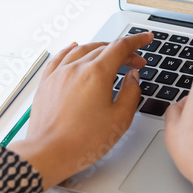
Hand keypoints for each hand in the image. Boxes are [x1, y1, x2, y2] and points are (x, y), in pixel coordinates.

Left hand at [8, 32, 151, 189]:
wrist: (49, 153)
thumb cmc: (82, 141)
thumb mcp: (119, 119)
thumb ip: (131, 93)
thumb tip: (132, 77)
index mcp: (96, 74)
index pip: (121, 47)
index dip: (137, 41)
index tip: (146, 39)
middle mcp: (76, 68)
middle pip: (103, 48)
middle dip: (123, 51)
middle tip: (135, 61)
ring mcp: (59, 73)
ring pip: (82, 49)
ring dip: (100, 49)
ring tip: (111, 56)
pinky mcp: (47, 82)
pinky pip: (60, 57)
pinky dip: (71, 49)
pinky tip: (74, 47)